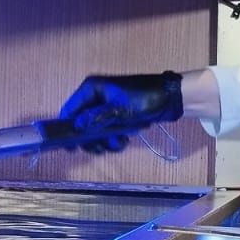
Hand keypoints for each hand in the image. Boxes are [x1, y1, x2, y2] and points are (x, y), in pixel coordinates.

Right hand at [57, 72, 183, 153]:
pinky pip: (109, 130)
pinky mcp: (117, 115)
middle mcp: (95, 96)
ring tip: (121, 143)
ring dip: (107, 141)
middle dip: (92, 139)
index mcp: (92, 89)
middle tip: (100, 150)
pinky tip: (126, 140)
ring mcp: (106, 106)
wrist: (172, 98)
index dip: (67, 129)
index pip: (70, 110)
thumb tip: (78, 126)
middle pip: (82, 123)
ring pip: (96, 130)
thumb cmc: (146, 99)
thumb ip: (98, 118)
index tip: (70, 148)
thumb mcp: (120, 110)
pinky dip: (116, 138)